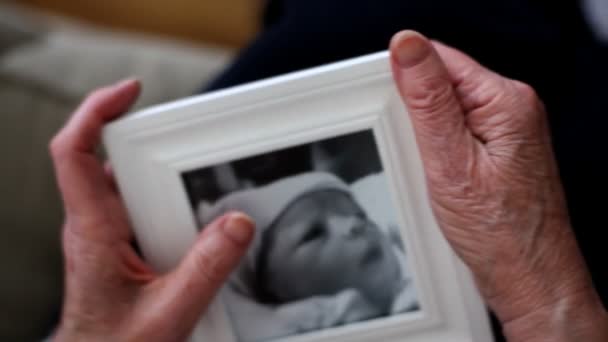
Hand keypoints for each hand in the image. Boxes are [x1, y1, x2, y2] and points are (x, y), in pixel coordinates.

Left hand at [49, 80, 254, 340]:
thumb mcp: (169, 312)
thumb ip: (207, 269)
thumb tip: (238, 225)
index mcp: (93, 231)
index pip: (75, 153)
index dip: (96, 111)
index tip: (129, 91)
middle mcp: (94, 224)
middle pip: (112, 158)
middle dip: (150, 142)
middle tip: (188, 135)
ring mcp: (106, 232)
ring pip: (129, 182)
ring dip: (161, 174)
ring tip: (197, 179)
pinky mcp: (119, 243)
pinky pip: (140, 204)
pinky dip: (165, 197)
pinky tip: (193, 214)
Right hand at [389, 31, 607, 340]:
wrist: (527, 273)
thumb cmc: (499, 231)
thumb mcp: (449, 161)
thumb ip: (427, 100)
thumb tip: (408, 47)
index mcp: (505, 101)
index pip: (440, 59)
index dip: (406, 80)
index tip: (395, 112)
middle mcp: (513, 108)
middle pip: (443, 84)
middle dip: (418, 115)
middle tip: (423, 156)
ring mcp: (508, 129)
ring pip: (446, 110)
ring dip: (428, 136)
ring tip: (437, 172)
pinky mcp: (500, 148)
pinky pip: (457, 132)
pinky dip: (440, 150)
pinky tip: (446, 177)